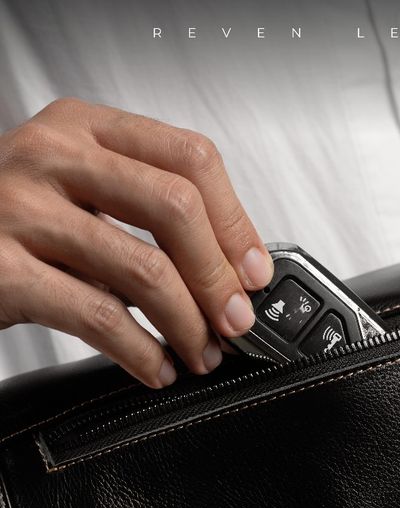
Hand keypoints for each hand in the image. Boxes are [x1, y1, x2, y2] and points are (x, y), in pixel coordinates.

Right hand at [0, 98, 272, 386]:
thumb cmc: (14, 224)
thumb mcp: (81, 195)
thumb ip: (146, 213)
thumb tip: (231, 271)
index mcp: (85, 130)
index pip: (190, 157)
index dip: (236, 222)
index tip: (254, 273)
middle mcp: (53, 156)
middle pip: (176, 208)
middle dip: (219, 278)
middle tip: (236, 322)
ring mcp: (21, 208)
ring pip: (144, 268)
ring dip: (188, 324)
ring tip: (202, 352)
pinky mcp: (0, 268)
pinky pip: (99, 316)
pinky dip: (143, 351)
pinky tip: (157, 367)